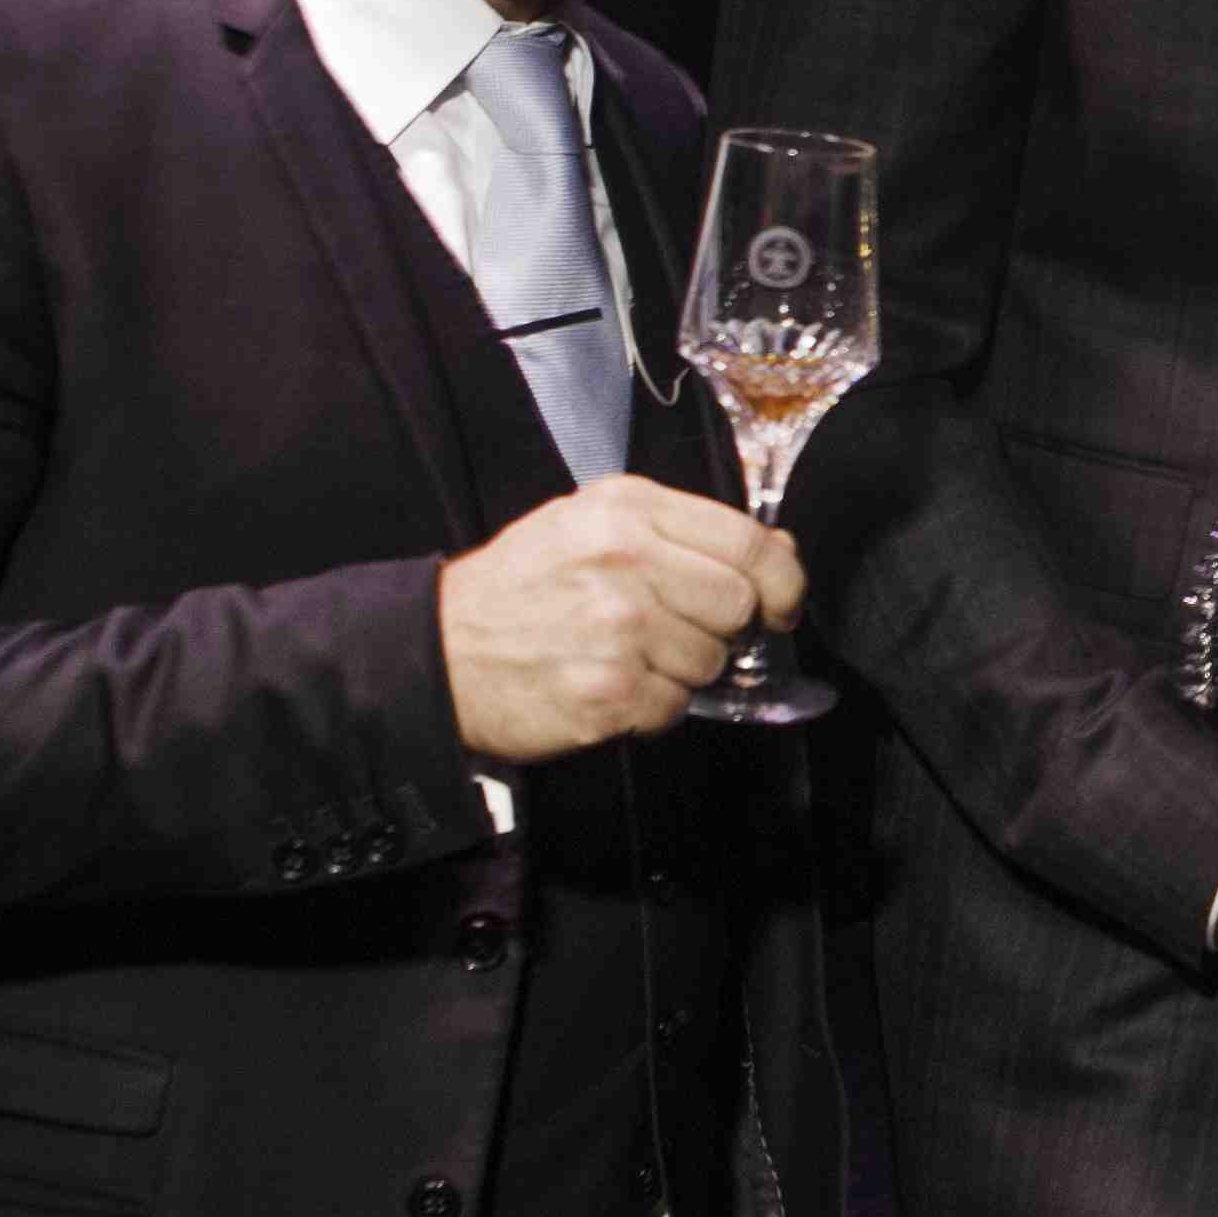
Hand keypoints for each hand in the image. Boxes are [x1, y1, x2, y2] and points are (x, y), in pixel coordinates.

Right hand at [438, 475, 807, 760]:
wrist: (436, 649)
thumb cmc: (523, 585)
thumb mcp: (594, 524)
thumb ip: (686, 531)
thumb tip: (780, 552)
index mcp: (628, 509)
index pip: (749, 542)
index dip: (781, 578)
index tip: (780, 602)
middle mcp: (626, 561)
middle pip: (738, 605)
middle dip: (722, 627)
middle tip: (678, 630)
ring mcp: (617, 630)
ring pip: (711, 661)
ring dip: (683, 670)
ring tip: (628, 655)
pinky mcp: (607, 692)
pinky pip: (675, 707)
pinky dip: (652, 707)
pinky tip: (611, 686)